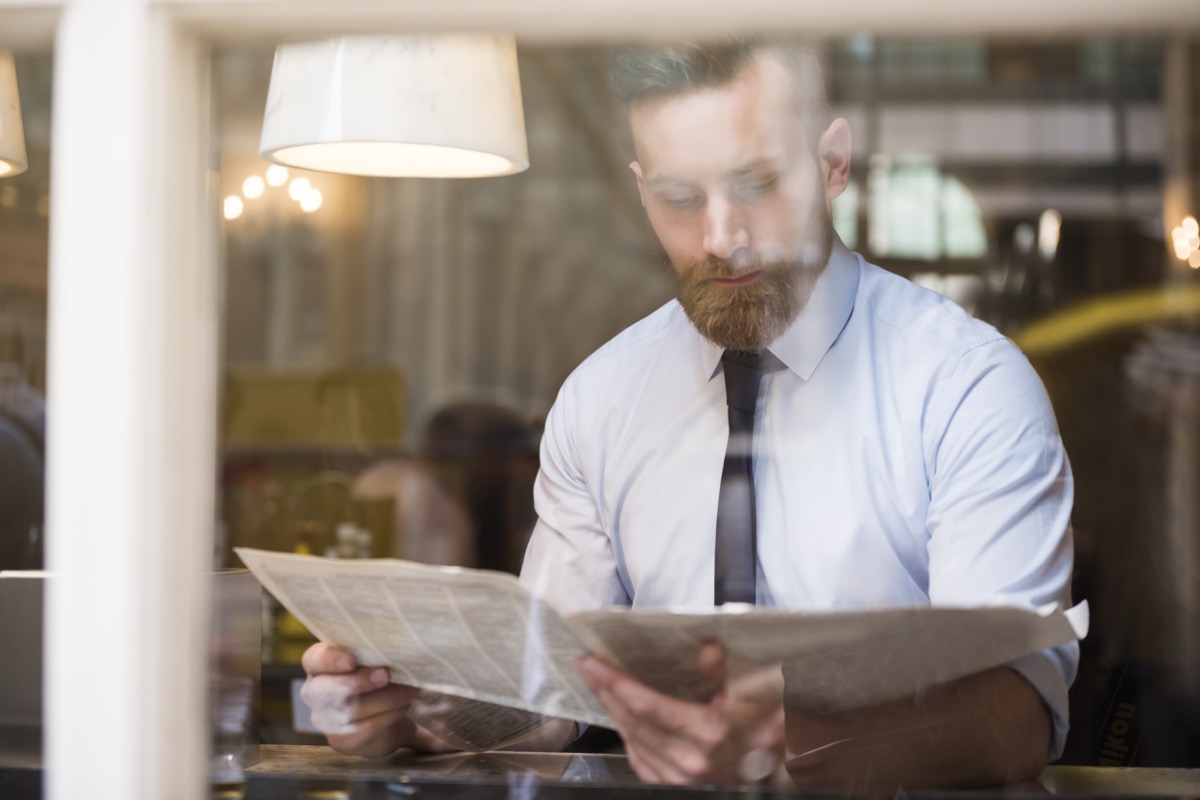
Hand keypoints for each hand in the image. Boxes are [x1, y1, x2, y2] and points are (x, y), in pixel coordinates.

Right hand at [299, 643, 420, 758]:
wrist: (387, 718)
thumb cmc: (377, 677)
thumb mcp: (374, 659)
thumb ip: (377, 651)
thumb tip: (400, 639)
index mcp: (319, 666)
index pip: (314, 659)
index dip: (331, 660)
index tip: (352, 661)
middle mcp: (316, 693)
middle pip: (326, 689)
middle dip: (359, 681)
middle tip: (386, 674)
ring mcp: (326, 719)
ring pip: (350, 710)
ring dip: (385, 698)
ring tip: (409, 690)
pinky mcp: (342, 741)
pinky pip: (364, 728)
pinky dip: (389, 715)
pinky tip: (404, 706)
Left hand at [575, 642, 784, 784]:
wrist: (773, 779)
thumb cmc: (767, 735)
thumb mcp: (755, 697)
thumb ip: (725, 672)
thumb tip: (708, 647)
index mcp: (711, 733)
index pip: (648, 705)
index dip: (616, 683)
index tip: (593, 664)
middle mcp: (692, 761)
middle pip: (633, 721)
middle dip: (606, 691)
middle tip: (587, 667)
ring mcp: (681, 779)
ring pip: (632, 741)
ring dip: (612, 711)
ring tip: (599, 686)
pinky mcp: (675, 787)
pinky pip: (640, 760)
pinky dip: (626, 736)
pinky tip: (620, 717)